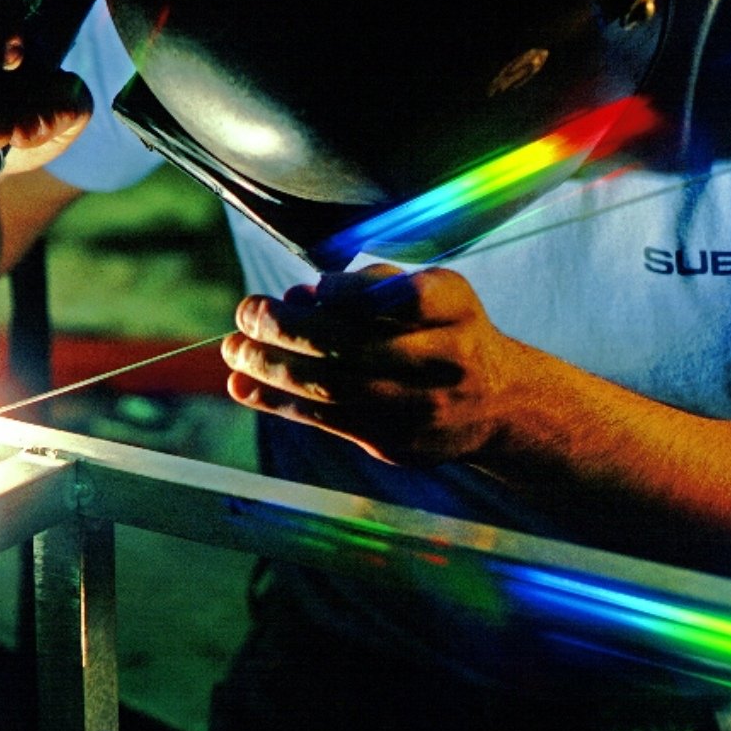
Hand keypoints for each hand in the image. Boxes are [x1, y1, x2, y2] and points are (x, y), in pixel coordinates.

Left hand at [221, 264, 522, 465]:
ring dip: (273, 368)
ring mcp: (422, 409)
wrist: (496, 404)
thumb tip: (298, 297)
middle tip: (247, 310)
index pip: (408, 297)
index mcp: (456, 311)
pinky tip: (243, 386)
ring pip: (336, 389)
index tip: (309, 290)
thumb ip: (369, 286)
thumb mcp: (431, 293)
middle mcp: (447, 361)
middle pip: (358, 347)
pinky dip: (279, 402)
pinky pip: (329, 422)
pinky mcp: (398, 444)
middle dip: (290, 329)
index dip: (352, 292)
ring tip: (233, 349)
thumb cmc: (447, 333)